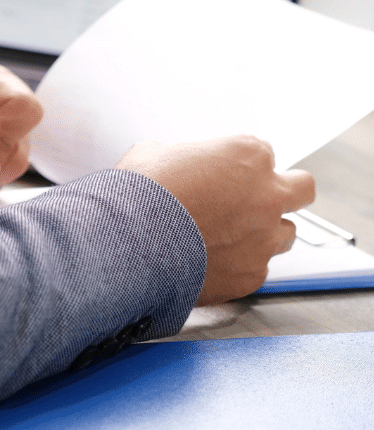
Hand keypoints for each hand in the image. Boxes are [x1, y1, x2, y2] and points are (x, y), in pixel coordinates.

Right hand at [116, 136, 315, 303]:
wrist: (127, 245)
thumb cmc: (138, 197)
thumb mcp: (153, 155)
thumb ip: (181, 158)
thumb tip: (172, 165)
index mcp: (247, 155)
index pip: (263, 156)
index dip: (240, 170)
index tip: (224, 180)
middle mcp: (266, 195)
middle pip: (302, 189)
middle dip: (284, 194)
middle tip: (257, 202)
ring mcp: (263, 237)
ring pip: (286, 234)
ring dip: (264, 234)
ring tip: (228, 240)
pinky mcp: (251, 274)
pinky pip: (257, 269)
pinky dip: (239, 267)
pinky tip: (211, 263)